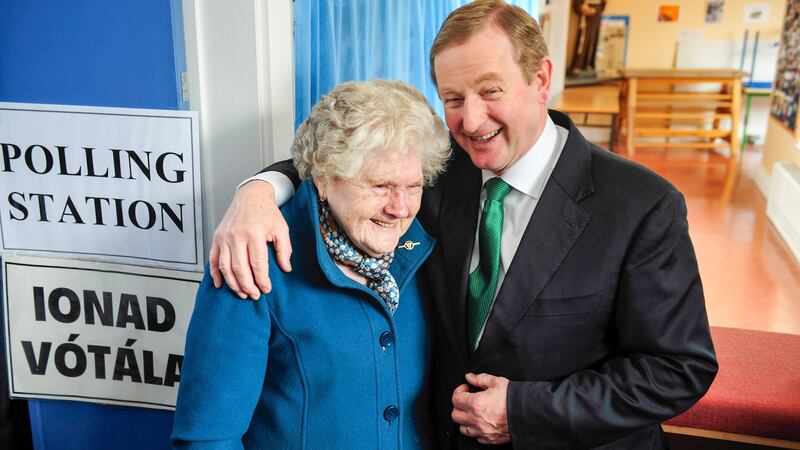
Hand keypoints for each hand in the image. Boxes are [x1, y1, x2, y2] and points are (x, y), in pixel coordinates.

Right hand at [209, 180, 291, 298]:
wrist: (251, 196)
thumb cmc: (267, 213)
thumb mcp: (282, 229)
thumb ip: (285, 249)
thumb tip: (286, 268)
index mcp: (254, 233)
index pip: (257, 263)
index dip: (262, 280)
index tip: (266, 290)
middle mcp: (236, 236)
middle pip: (240, 268)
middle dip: (247, 286)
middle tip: (254, 295)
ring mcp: (224, 237)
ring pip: (225, 267)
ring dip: (233, 284)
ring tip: (242, 293)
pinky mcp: (216, 238)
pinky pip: (213, 260)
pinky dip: (215, 274)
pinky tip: (221, 285)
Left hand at [451, 373, 509, 444]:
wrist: (528, 412)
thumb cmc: (513, 398)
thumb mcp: (497, 382)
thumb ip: (480, 379)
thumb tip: (470, 377)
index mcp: (476, 404)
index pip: (456, 399)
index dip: (459, 391)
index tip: (465, 388)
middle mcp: (477, 420)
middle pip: (455, 415)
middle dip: (459, 406)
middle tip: (466, 400)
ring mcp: (483, 431)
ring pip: (463, 428)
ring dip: (465, 420)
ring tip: (473, 413)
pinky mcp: (490, 439)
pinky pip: (476, 437)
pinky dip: (476, 431)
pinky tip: (482, 423)